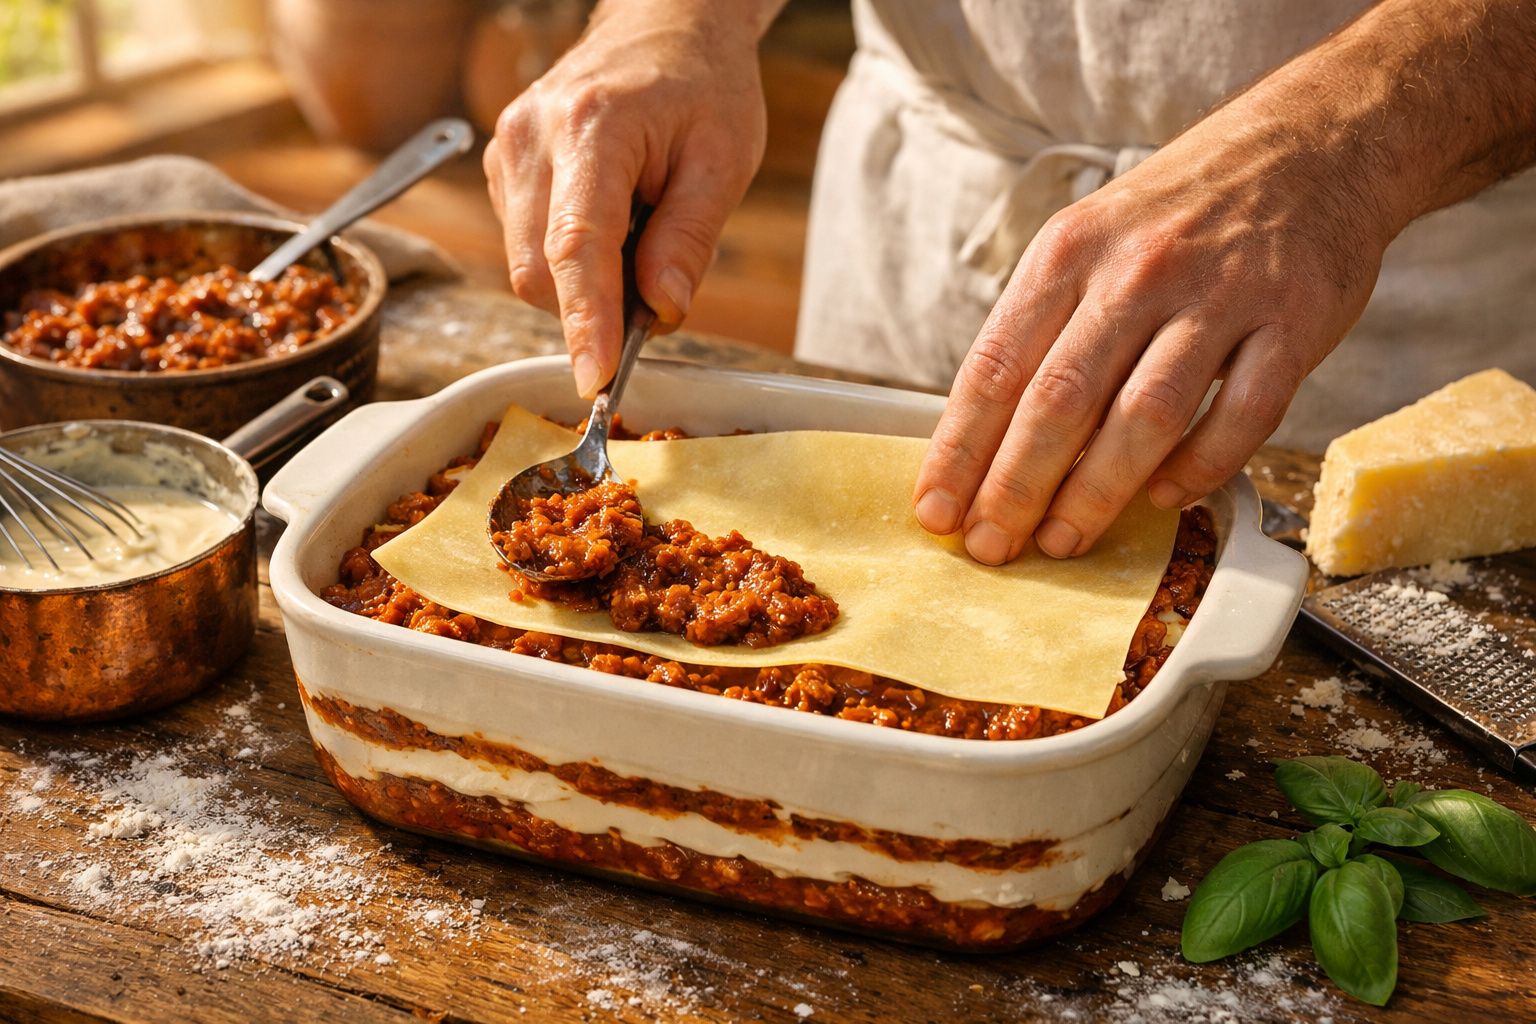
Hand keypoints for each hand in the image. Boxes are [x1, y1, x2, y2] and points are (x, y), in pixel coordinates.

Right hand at [484, 2, 771, 395]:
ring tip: (638, 231)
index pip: (577, 247)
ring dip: (583, 281)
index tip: (595, 380)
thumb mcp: (723, 160)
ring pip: (528, 266)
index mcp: (594, 128)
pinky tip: (610, 222)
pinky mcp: (502, 164)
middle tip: (656, 286)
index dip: (584, 322)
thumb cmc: (702, 86)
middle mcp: (534, 137)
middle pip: (540, 272)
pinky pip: (526, 244)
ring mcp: (508, 148)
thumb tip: (660, 311)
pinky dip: (569, 258)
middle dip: (593, 306)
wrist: (663, 25)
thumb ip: (689, 239)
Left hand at [911, 83, 1396, 563]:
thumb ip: (1045, 325)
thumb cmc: (1182, 209)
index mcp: (1069, 252)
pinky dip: (1200, 466)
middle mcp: (1135, 272)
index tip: (937, 508)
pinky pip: (1241, 414)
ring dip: (1096, 492)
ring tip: (1062, 541)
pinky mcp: (1292, 321)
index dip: (959, 449)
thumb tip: (988, 433)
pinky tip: (1165, 499)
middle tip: (992, 546)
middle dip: (1015, 487)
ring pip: (1143, 417)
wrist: (1313, 142)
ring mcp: (1218, 296)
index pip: (994, 367)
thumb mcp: (1090, 237)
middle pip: (1059, 401)